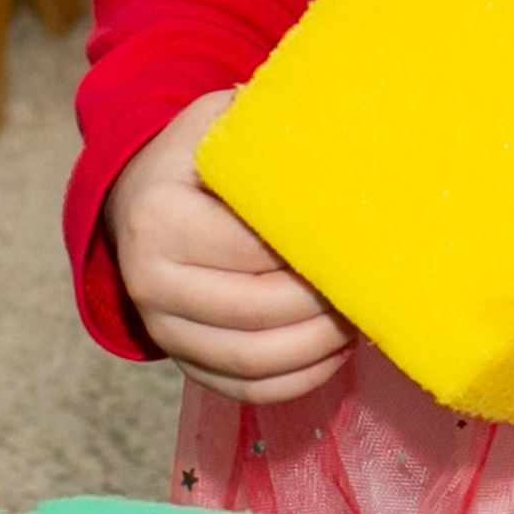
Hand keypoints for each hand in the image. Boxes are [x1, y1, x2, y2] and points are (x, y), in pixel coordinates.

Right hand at [105, 90, 352, 405]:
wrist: (141, 196)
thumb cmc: (199, 156)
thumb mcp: (223, 123)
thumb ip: (271, 132)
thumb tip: (353, 148)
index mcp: (157, 219)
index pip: (252, 248)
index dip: (314, 249)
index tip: (362, 241)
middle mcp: (148, 282)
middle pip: (256, 310)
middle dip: (324, 305)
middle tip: (372, 285)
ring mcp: (161, 329)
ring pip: (252, 362)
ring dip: (318, 348)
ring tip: (360, 319)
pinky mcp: (181, 360)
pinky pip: (245, 390)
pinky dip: (298, 380)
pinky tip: (335, 353)